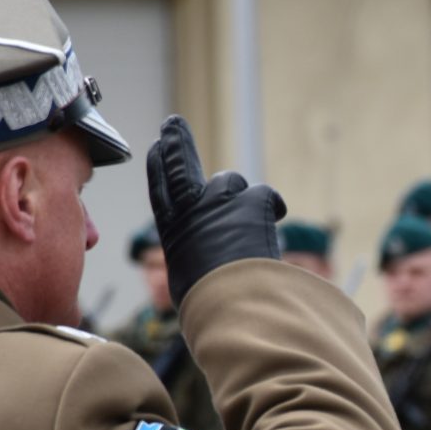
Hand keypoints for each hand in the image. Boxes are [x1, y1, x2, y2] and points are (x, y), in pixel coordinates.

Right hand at [145, 115, 285, 307]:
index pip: (160, 190)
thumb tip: (208, 268)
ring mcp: (221, 202)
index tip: (155, 145)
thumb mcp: (191, 282)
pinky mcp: (251, 204)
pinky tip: (275, 217)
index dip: (158, 166)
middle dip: (175, 142)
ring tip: (248, 227)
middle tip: (173, 124)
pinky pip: (265, 196)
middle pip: (179, 165)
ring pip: (231, 182)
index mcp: (173, 230)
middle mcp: (192, 209)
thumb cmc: (211, 305)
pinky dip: (270, 205)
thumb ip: (197, 260)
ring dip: (240, 196)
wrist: (234, 304)